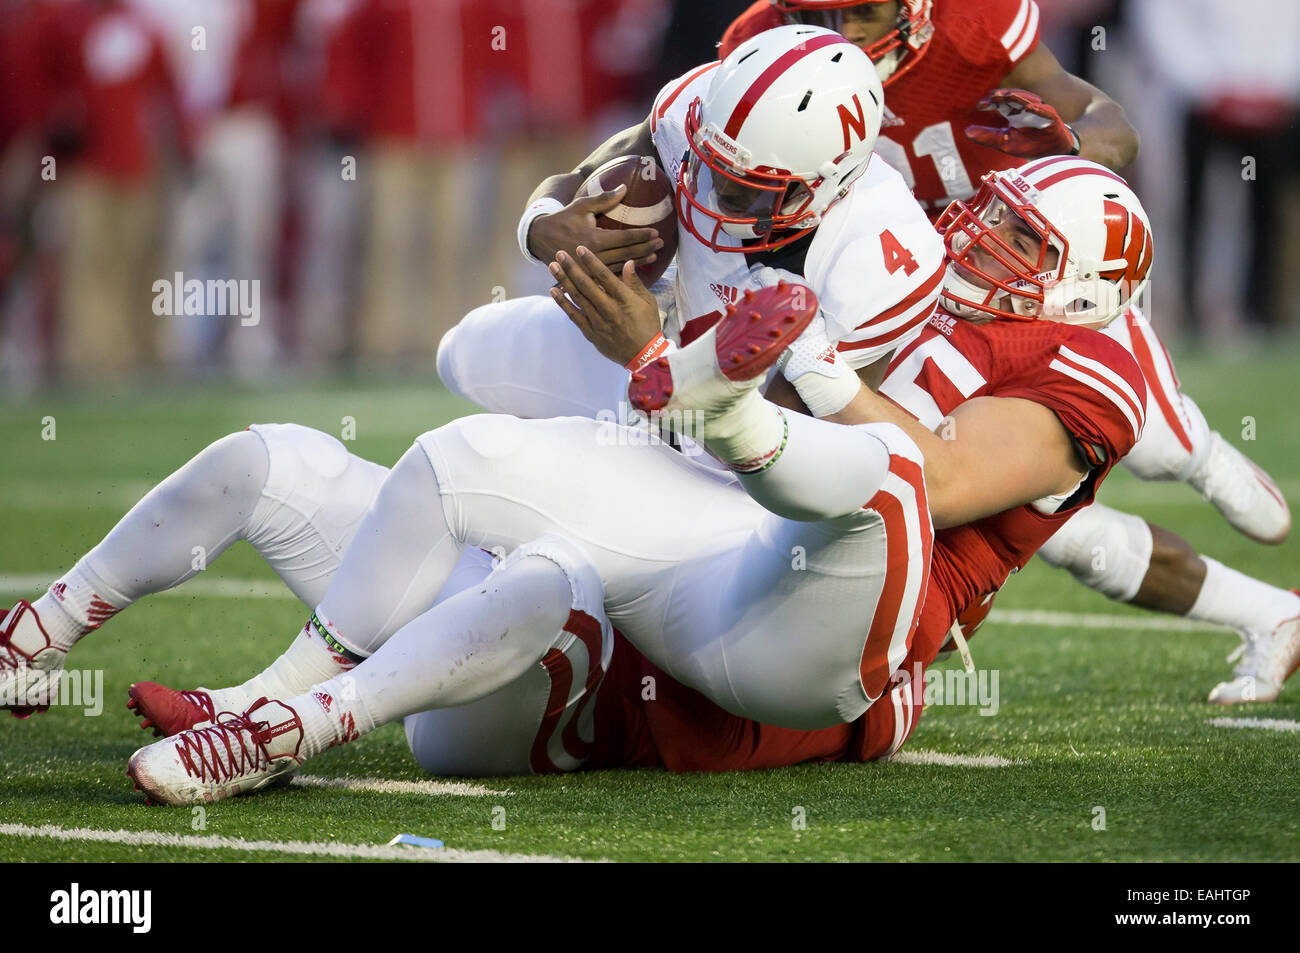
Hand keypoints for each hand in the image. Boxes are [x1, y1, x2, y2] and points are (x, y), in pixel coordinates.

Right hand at [529, 185, 663, 267]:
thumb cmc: (563, 219)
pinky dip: (624, 271)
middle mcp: (595, 256)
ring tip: (653, 256)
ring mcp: (591, 269)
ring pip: (621, 265)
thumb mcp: (582, 206)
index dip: (642, 236)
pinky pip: (610, 275)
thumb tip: (625, 187)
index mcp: (594, 239)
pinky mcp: (588, 275)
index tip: (656, 233)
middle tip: (661, 244)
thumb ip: (605, 199)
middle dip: (646, 248)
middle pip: (627, 253)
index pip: (625, 238)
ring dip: (639, 261)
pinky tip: (636, 268)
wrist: (540, 239)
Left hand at [549, 247, 661, 366]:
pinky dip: (562, 303)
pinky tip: (554, 291)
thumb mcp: (648, 302)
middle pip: (586, 285)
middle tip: (559, 253)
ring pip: (577, 298)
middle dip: (571, 267)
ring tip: (552, 267)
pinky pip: (573, 315)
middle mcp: (609, 309)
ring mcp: (598, 322)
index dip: (591, 261)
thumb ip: (635, 282)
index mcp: (624, 299)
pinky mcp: (591, 332)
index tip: (580, 248)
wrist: (644, 356)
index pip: (605, 276)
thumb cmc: (648, 326)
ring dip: (564, 281)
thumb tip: (628, 262)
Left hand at [964, 89, 1077, 157]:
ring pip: (1028, 100)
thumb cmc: (1028, 145)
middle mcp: (1025, 109)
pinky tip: (1029, 106)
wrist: (1051, 152)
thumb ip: (986, 136)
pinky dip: (1038, 108)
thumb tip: (966, 131)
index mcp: (1013, 114)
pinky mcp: (1051, 117)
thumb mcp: (1003, 142)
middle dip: (1002, 96)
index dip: (990, 103)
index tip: (979, 105)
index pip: (1000, 104)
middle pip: (1013, 98)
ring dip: (1018, 97)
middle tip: (991, 96)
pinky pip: (1045, 111)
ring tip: (1007, 96)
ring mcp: (1039, 111)